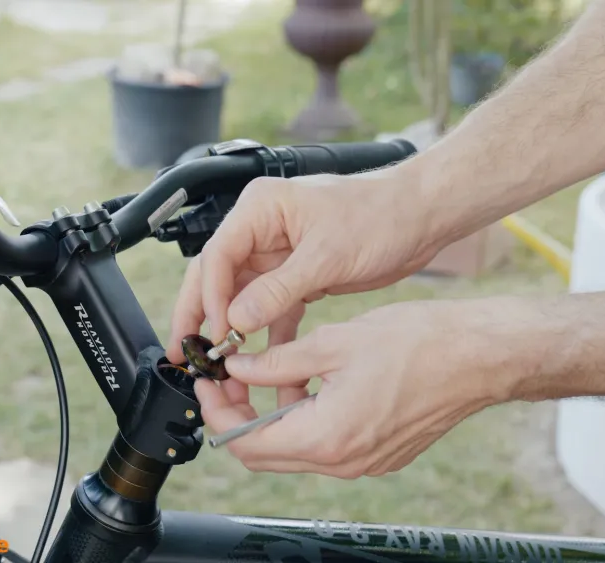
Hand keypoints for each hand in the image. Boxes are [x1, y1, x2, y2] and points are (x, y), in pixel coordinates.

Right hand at [165, 167, 441, 363]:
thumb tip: (237, 321)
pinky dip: (265, 335)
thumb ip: (278, 289)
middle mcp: (261, 229)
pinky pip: (269, 309)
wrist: (420, 218)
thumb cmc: (380, 216)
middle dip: (200, 315)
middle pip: (216, 276)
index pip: (218, 256)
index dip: (210, 297)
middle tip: (184, 352)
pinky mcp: (295, 275)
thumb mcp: (327, 255)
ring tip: (215, 365)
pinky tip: (258, 364)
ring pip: (238, 297)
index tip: (215, 333)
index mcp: (261, 209)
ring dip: (229, 330)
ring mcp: (276, 253)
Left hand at [195, 299, 529, 476]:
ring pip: (294, 449)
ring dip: (270, 414)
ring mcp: (363, 461)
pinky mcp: (378, 453)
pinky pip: (324, 444)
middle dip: (237, 416)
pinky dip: (303, 417)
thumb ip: (275, 362)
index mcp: (327, 437)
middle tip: (227, 378)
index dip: (217, 412)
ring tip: (267, 370)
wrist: (480, 356)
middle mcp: (343, 461)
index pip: (247, 443)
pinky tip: (305, 380)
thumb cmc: (420, 345)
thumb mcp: (332, 343)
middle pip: (265, 454)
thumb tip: (237, 368)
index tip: (209, 381)